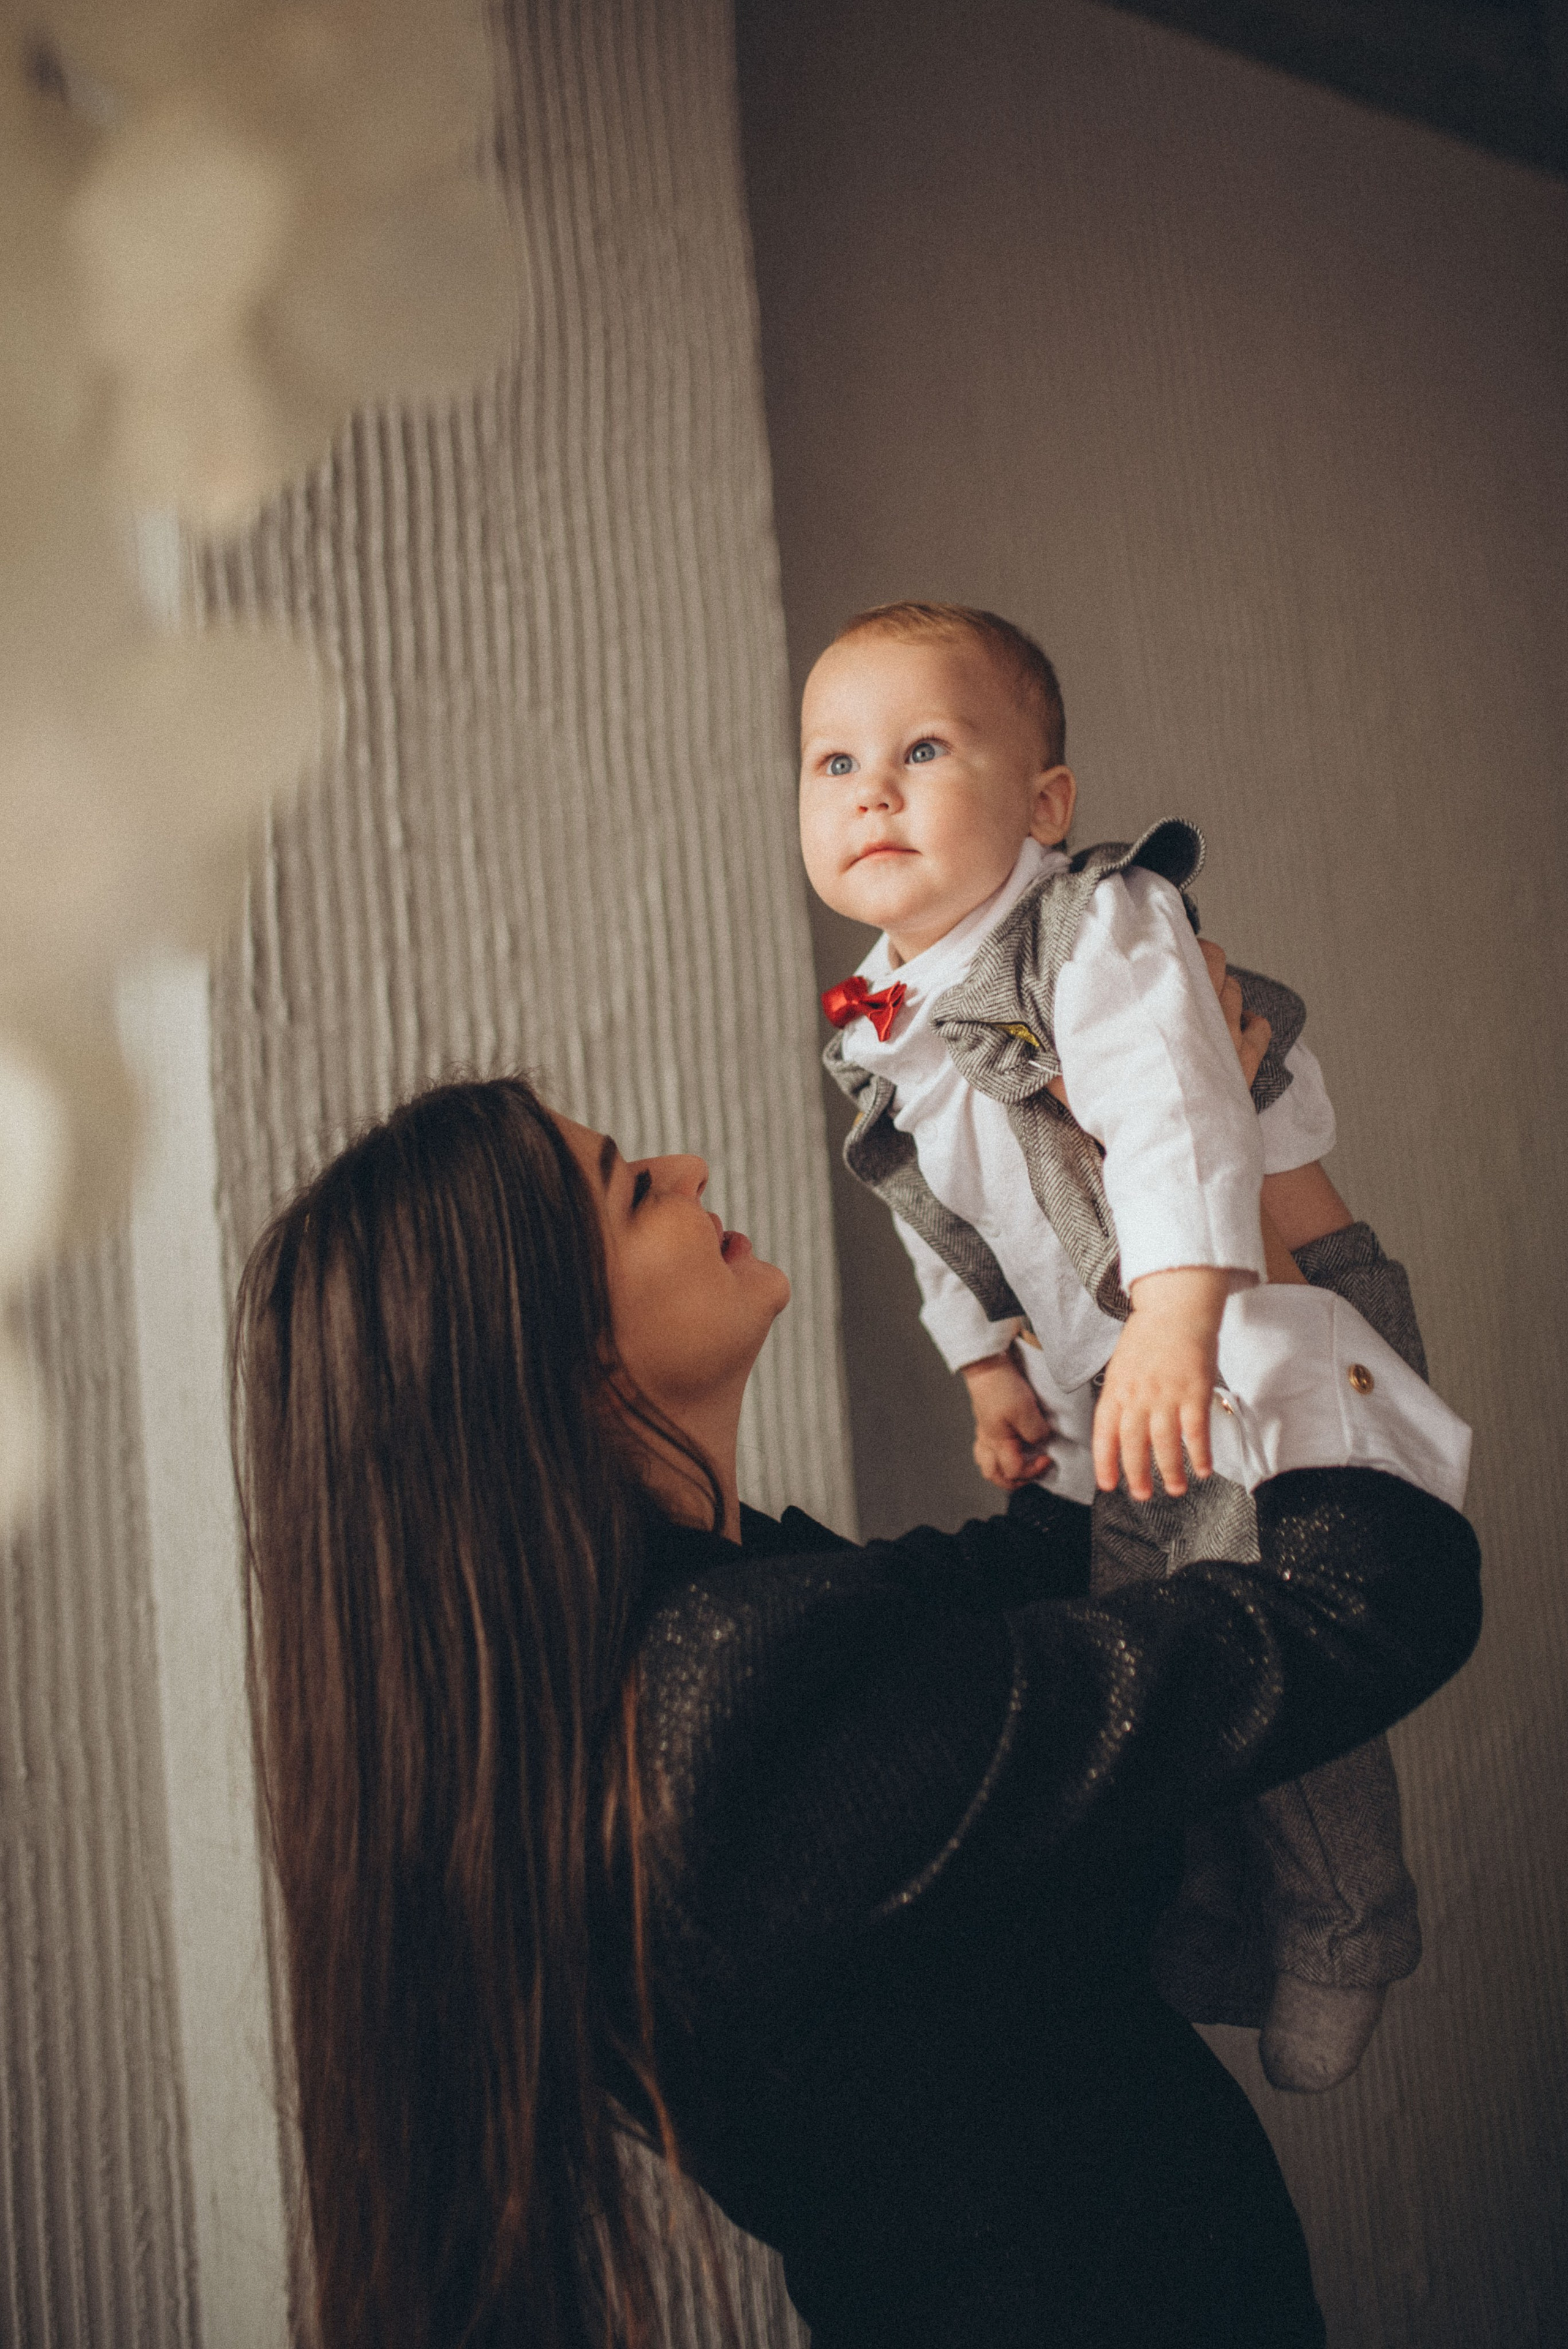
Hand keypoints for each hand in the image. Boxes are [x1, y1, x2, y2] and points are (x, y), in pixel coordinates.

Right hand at [961, 1349, 1054, 1490]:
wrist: (986, 1364)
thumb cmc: (1002, 1387)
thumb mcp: (1026, 1412)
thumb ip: (1036, 1433)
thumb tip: (1041, 1442)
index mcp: (997, 1442)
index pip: (1014, 1471)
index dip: (1034, 1470)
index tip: (1048, 1458)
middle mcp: (988, 1440)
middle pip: (994, 1475)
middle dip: (1013, 1481)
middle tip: (1031, 1474)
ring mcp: (985, 1430)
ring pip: (986, 1462)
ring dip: (1002, 1469)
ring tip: (1018, 1465)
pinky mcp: (986, 1420)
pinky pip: (986, 1446)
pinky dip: (997, 1453)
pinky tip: (1008, 1445)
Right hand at [1047, 940, 1269, 1123]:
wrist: (1177, 1150)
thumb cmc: (1136, 1119)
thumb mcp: (1087, 1089)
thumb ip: (1062, 1072)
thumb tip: (1036, 1063)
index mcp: (1167, 1008)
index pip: (1178, 952)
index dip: (1171, 942)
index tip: (1159, 944)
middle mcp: (1204, 1014)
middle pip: (1214, 960)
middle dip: (1200, 958)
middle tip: (1182, 966)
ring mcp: (1230, 1037)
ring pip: (1235, 990)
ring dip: (1223, 989)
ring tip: (1204, 997)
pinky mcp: (1247, 1065)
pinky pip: (1260, 1029)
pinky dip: (1253, 1024)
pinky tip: (1241, 1027)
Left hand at [1092, 1266, 1229, 1498]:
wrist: (1176, 1307)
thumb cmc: (1149, 1336)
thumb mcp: (1120, 1366)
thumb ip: (1119, 1397)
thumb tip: (1116, 1429)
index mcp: (1116, 1389)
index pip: (1105, 1433)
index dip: (1105, 1462)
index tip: (1108, 1484)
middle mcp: (1138, 1395)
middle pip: (1133, 1444)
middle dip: (1137, 1475)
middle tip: (1142, 1495)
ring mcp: (1167, 1395)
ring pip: (1165, 1443)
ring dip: (1170, 1471)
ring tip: (1176, 1488)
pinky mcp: (1194, 1391)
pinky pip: (1196, 1431)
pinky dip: (1199, 1454)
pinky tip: (1202, 1469)